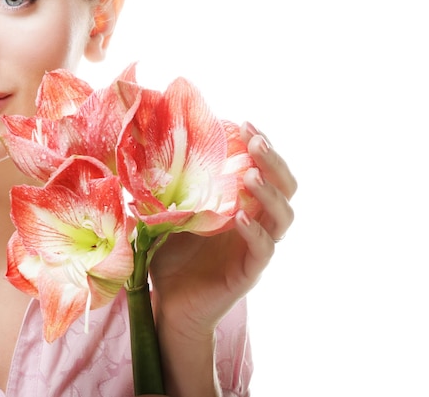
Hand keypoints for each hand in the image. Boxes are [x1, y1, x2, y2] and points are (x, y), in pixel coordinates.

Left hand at [149, 121, 296, 338]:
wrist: (169, 304)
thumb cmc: (169, 256)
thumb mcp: (167, 214)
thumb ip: (166, 188)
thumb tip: (143, 152)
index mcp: (239, 203)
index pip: (264, 170)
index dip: (261, 147)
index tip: (245, 123)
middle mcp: (254, 222)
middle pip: (285, 187)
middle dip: (274, 161)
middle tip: (256, 141)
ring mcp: (254, 247)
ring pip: (283, 217)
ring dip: (271, 192)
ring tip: (251, 175)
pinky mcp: (249, 271)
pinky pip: (264, 250)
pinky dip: (257, 232)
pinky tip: (242, 217)